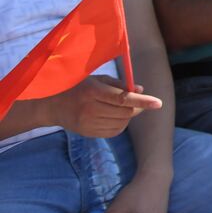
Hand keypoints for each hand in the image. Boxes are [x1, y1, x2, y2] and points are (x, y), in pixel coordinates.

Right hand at [43, 76, 161, 138]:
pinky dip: (121, 124)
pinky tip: (115, 116)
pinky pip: (114, 132)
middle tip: (137, 102)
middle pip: (125, 113)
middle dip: (137, 107)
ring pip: (122, 123)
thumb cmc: (80, 87)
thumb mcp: (98, 79)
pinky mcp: (88, 133)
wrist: (52, 105)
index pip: (122, 98)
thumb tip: (141, 90)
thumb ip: (120, 84)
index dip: (142, 102)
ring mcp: (88, 123)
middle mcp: (90, 109)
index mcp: (93, 91)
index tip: (158, 103)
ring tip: (122, 108)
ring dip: (129, 116)